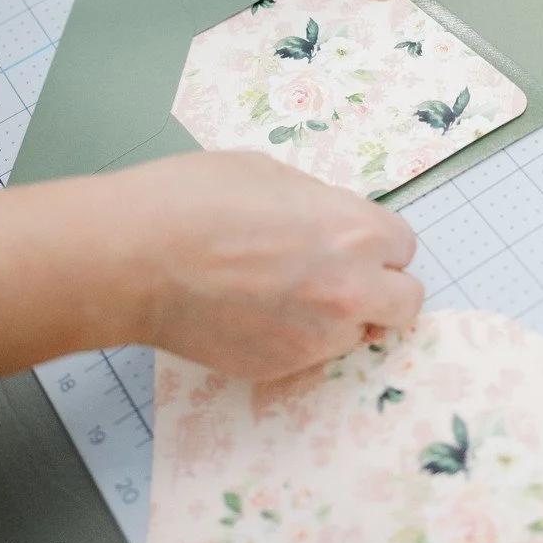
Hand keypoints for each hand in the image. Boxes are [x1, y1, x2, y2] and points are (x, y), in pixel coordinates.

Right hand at [117, 151, 422, 379]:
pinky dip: (293, 337)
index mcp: (354, 232)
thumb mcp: (271, 174)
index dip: (376, 241)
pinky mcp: (280, 368)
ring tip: (283, 293)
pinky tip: (251, 312)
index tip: (351, 241)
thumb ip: (319, 205)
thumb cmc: (194, 199)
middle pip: (405, 303)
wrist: (137, 257)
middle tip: (340, 275)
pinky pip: (309, 355)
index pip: (404, 247)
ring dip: (338, 317)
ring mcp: (316, 338)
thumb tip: (328, 224)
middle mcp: (350, 291)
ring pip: (358, 334)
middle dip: (380, 288)